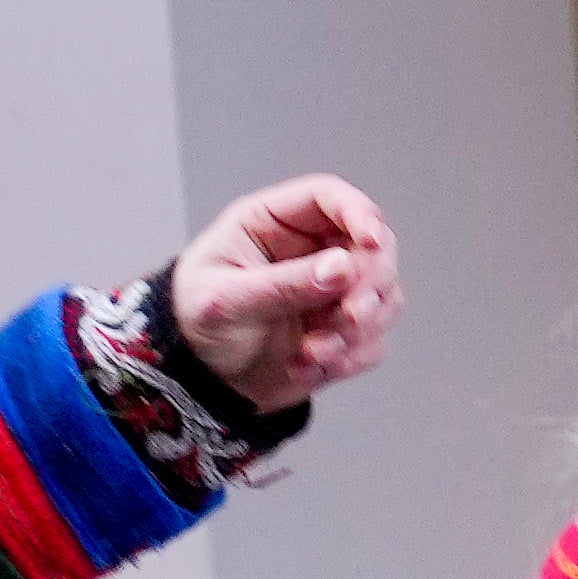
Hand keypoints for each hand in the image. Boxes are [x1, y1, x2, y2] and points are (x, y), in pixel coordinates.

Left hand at [170, 175, 402, 406]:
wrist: (199, 380)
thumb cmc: (195, 325)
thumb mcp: (226, 301)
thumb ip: (283, 284)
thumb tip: (341, 268)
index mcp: (272, 225)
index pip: (329, 198)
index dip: (359, 213)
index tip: (372, 243)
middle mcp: (310, 252)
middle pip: (374, 248)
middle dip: (369, 285)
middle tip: (349, 315)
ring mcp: (331, 292)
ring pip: (382, 297)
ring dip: (357, 330)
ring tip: (313, 352)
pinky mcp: (343, 331)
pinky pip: (373, 341)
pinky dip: (348, 358)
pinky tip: (308, 365)